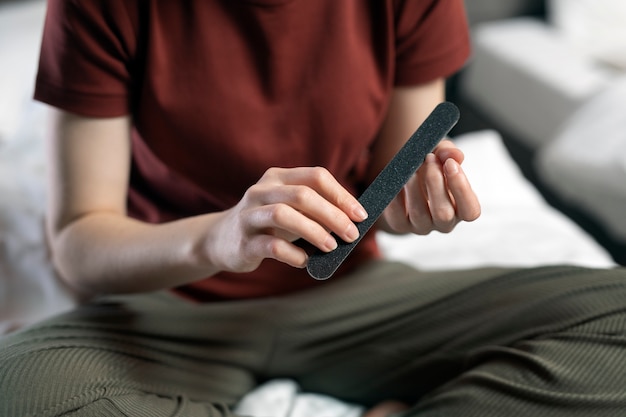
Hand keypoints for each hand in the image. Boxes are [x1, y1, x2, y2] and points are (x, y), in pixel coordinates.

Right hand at [206, 167, 367, 272]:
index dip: (341, 195)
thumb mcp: (289, 207)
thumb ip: (315, 207)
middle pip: (302, 195)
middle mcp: (261, 191)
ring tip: (331, 247)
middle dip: (332, 215)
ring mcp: (249, 215)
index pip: (315, 176)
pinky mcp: (243, 242)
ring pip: (284, 215)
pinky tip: (305, 261)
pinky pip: (271, 246)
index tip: (361, 215)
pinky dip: (293, 254)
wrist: (220, 240)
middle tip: (351, 234)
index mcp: (277, 177)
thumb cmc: (267, 223)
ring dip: (313, 231)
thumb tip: (355, 220)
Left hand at [380, 139, 479, 234]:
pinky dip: (395, 196)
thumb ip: (449, 152)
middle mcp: (443, 223)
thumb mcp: (441, 155)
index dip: (461, 188)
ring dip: (414, 187)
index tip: (450, 163)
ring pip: (419, 214)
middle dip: (435, 182)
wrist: (405, 177)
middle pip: (443, 214)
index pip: (470, 211)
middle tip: (428, 158)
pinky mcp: (400, 224)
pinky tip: (395, 179)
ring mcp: (421, 226)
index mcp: (461, 210)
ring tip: (409, 167)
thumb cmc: (430, 167)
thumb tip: (453, 154)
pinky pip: (396, 214)